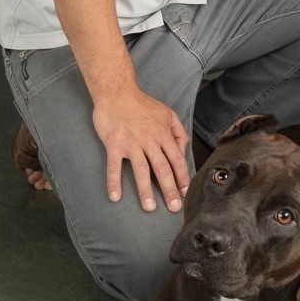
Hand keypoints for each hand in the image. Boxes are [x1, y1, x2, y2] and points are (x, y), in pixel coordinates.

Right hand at [92, 88, 190, 211]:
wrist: (117, 92)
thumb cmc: (142, 104)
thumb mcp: (167, 113)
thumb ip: (178, 131)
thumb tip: (184, 149)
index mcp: (163, 133)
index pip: (177, 159)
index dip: (183, 177)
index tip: (186, 192)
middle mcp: (150, 140)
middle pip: (163, 168)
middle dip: (170, 189)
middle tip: (174, 207)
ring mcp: (131, 143)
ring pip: (141, 170)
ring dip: (146, 191)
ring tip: (150, 208)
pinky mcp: (114, 144)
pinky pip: (114, 166)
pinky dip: (114, 182)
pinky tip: (115, 197)